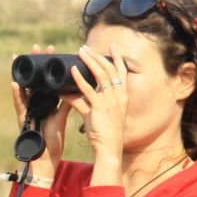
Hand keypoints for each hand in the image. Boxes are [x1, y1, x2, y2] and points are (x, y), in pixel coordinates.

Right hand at [12, 45, 73, 179]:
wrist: (46, 156)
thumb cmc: (53, 139)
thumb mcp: (61, 117)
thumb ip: (67, 103)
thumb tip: (78, 89)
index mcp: (44, 101)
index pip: (45, 78)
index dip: (48, 64)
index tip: (52, 49)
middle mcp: (33, 102)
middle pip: (33, 78)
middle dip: (34, 63)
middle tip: (37, 47)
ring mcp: (26, 109)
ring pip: (23, 86)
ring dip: (22, 72)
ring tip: (20, 57)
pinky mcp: (22, 118)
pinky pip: (18, 104)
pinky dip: (16, 94)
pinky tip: (14, 82)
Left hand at [68, 43, 128, 161]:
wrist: (109, 149)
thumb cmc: (106, 133)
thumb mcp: (102, 114)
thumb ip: (89, 102)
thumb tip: (73, 94)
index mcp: (123, 96)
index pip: (122, 72)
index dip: (117, 58)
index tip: (112, 47)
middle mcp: (119, 96)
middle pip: (109, 69)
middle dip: (98, 56)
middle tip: (86, 47)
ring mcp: (110, 101)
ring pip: (100, 75)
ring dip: (89, 61)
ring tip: (80, 52)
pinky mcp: (99, 108)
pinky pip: (87, 90)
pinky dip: (79, 79)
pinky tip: (73, 71)